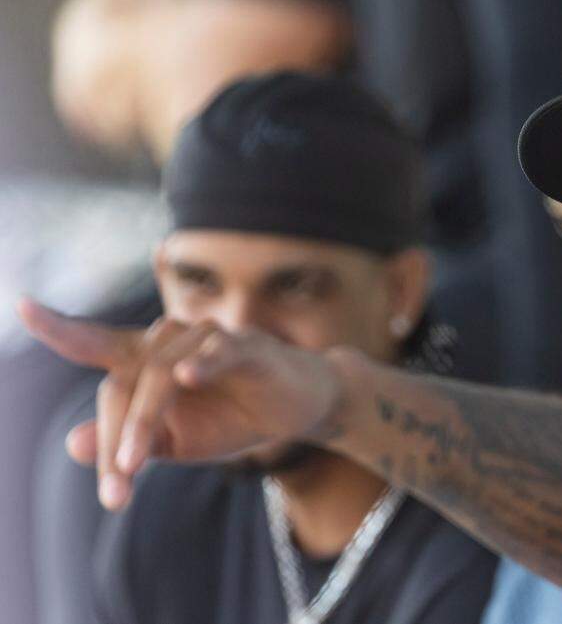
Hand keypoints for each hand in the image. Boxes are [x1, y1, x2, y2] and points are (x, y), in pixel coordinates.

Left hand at [17, 298, 342, 509]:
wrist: (300, 410)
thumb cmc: (233, 416)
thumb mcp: (176, 440)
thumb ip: (127, 440)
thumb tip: (71, 444)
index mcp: (148, 361)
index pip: (97, 343)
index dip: (61, 326)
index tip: (23, 306)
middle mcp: (171, 340)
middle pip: (123, 381)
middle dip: (113, 437)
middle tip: (114, 489)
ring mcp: (209, 339)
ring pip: (159, 374)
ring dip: (142, 420)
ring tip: (134, 465)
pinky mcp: (249, 345)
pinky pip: (218, 350)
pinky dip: (201, 363)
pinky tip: (186, 378)